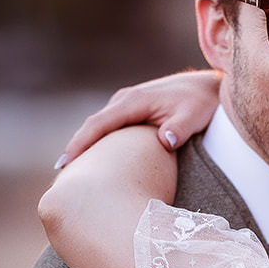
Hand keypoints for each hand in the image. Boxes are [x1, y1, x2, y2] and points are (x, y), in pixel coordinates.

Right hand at [54, 70, 222, 167]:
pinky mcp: (131, 112)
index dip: (80, 144)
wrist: (208, 88)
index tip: (65, 164)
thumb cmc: (201, 103)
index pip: (98, 124)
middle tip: (61, 179)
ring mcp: (126, 106)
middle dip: (75, 150)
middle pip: (92, 128)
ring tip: (73, 177)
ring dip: (85, 149)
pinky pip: (109, 130)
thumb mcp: (193, 116)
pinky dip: (98, 145)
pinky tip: (94, 165)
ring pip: (99, 129)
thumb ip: (178, 128)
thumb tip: (164, 140)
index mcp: (133, 102)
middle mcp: (124, 101)